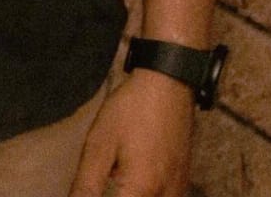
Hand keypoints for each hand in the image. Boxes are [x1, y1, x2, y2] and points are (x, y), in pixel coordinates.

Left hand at [68, 71, 194, 196]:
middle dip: (119, 196)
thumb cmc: (131, 110)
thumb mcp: (100, 144)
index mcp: (141, 191)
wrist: (168, 84)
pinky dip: (147, 195)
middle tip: (109, 179)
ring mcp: (178, 191)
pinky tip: (134, 184)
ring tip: (118, 184)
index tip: (98, 186)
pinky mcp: (183, 182)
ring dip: (132, 196)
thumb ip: (86, 185)